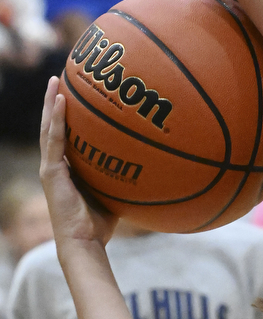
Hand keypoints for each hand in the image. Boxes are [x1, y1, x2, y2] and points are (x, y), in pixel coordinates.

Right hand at [39, 78, 117, 248]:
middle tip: (60, 76)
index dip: (69, 113)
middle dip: (55, 101)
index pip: (67, 134)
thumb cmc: (103, 220)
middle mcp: (56, 163)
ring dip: (50, 102)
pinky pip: (53, 140)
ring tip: (55, 80)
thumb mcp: (117, 188)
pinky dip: (56, 119)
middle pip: (54, 125)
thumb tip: (158, 157)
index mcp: (69, 166)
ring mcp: (50, 167)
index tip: (77, 92)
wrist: (86, 242)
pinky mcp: (50, 172)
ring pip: (48, 127)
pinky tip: (61, 100)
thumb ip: (128, 171)